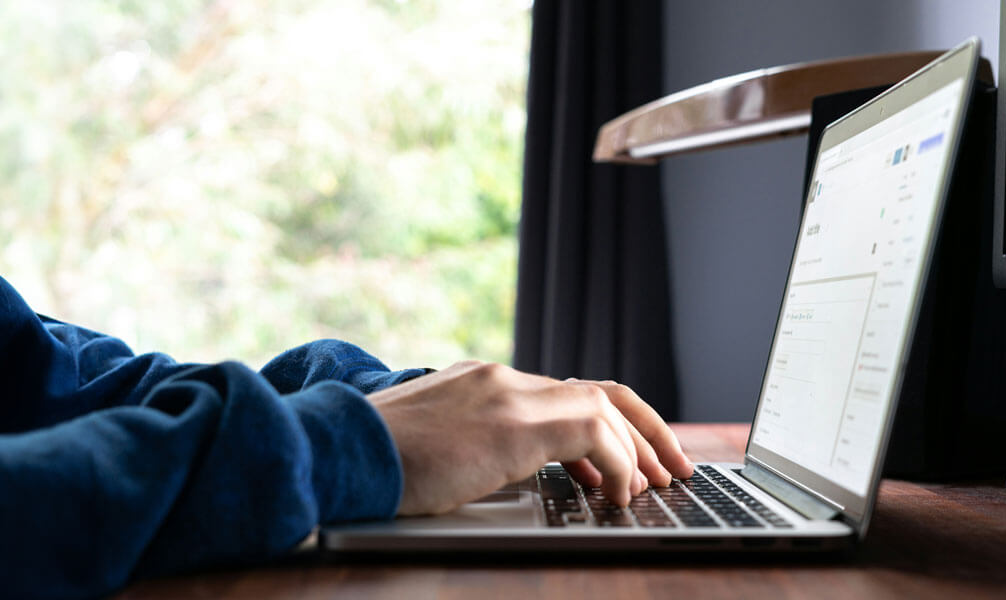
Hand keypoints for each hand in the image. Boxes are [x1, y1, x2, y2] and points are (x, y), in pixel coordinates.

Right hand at [370, 361, 693, 514]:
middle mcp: (503, 378)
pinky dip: (617, 463)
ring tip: (656, 485)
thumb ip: (474, 444)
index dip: (609, 425)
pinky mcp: (513, 422)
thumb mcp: (432, 444)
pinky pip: (593, 431)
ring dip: (639, 450)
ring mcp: (509, 394)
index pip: (566, 392)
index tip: (629, 459)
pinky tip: (618, 494)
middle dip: (646, 429)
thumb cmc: (370, 460)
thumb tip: (510, 470)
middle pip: (601, 390)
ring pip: (604, 408)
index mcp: (484, 382)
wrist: (334, 450)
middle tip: (672, 466)